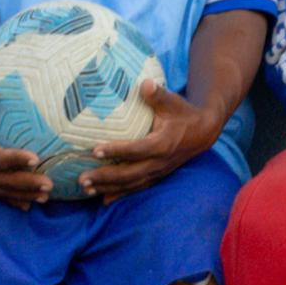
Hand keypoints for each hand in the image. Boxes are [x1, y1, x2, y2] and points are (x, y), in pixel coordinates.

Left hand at [73, 77, 222, 200]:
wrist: (203, 133)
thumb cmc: (183, 113)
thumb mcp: (172, 101)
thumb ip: (157, 94)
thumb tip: (144, 84)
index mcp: (163, 143)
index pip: (137, 149)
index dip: (116, 151)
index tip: (95, 150)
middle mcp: (160, 162)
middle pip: (130, 174)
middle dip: (105, 177)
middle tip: (82, 179)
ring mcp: (158, 172)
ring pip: (131, 184)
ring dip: (108, 188)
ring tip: (86, 189)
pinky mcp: (157, 176)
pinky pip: (137, 188)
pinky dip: (120, 195)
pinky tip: (103, 200)